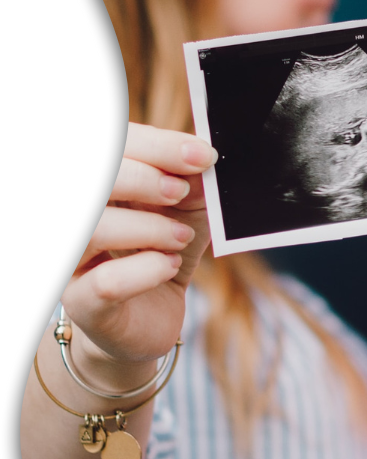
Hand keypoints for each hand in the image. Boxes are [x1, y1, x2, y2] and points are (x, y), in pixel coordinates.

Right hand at [60, 123, 216, 372]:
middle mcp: (74, 216)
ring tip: (181, 238)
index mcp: (97, 183)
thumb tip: (202, 160)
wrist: (151, 313)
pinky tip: (169, 266)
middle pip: (94, 180)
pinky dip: (147, 270)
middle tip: (180, 193)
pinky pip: (106, 282)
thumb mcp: (186, 209)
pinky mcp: (83, 303)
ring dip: (149, 227)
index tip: (202, 156)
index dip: (157, 145)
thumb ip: (190, 183)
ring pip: (94, 228)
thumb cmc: (162, 249)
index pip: (112, 146)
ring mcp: (71, 260)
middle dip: (145, 179)